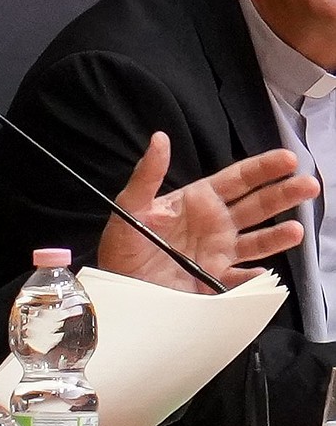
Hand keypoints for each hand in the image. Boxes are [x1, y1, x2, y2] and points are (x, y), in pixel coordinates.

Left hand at [97, 132, 317, 292]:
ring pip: (258, 241)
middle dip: (284, 195)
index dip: (263, 168)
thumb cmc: (122, 244)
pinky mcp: (214, 281)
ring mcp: (218, 253)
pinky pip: (242, 280)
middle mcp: (214, 225)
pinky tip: (263, 274)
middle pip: (257, 206)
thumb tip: (159, 139)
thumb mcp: (130, 206)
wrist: (116, 285)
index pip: (238, 179)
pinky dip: (255, 279)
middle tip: (308, 185)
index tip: (288, 159)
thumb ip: (147, 175)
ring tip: (295, 230)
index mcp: (197, 201)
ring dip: (278, 236)